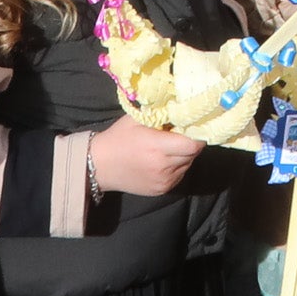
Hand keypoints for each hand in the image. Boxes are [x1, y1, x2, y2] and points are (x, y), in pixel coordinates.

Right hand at [88, 118, 206, 197]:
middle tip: (182, 134)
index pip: (193, 144)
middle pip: (193, 154)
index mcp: (157, 147)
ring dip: (184, 155)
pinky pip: (179, 175)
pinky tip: (163, 160)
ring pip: (187, 165)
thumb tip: (181, 105)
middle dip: (191, 143)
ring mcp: (164, 181)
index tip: (194, 126)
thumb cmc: (118, 138)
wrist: (99, 166)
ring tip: (169, 148)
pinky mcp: (161, 190)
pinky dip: (177, 166)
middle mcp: (163, 166)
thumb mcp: (136, 119)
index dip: (198, 135)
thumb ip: (159, 113)